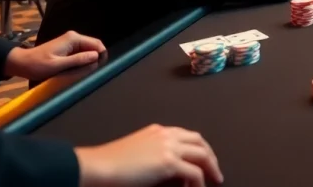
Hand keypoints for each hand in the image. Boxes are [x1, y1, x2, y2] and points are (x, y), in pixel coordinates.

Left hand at [4, 31, 104, 80]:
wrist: (22, 63)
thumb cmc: (38, 65)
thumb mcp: (58, 65)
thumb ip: (78, 60)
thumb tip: (96, 56)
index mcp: (73, 39)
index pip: (97, 44)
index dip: (101, 56)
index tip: (98, 69)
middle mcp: (74, 37)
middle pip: (93, 47)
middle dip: (94, 59)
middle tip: (89, 72)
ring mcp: (70, 42)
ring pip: (88, 51)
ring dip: (87, 61)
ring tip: (81, 72)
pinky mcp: (67, 47)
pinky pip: (81, 53)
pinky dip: (81, 62)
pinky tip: (75, 70)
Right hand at [76, 124, 222, 186]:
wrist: (97, 167)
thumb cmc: (110, 164)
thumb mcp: (137, 152)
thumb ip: (154, 154)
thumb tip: (168, 168)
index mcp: (158, 131)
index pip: (187, 136)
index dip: (199, 148)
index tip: (204, 159)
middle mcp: (166, 135)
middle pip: (200, 142)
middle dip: (211, 156)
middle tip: (215, 171)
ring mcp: (169, 147)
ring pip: (202, 154)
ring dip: (211, 168)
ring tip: (215, 179)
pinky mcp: (168, 162)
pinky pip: (194, 172)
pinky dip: (199, 181)